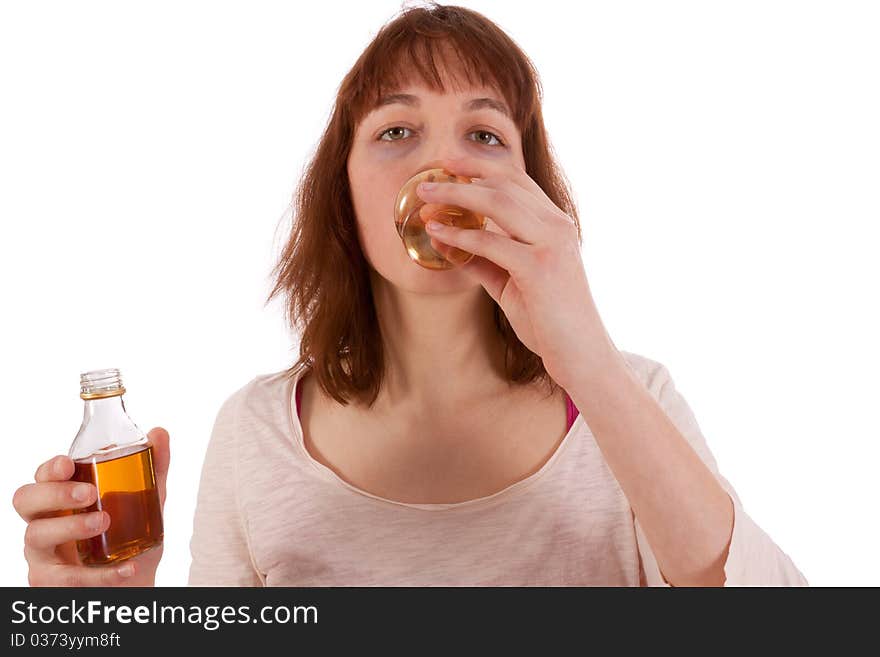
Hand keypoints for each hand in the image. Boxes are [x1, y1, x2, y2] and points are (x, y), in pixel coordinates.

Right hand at [12, 427, 170, 586]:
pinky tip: (127, 567)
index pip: (43, 476)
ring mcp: (43, 554)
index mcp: (62, 497)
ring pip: (37, 536)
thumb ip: (152, 467)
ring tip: (105, 522)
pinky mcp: (51, 582)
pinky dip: (99, 574)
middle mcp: (44, 521)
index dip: (50, 468)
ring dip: (71, 527)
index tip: (68, 463)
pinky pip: (66, 578)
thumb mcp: (147, 499)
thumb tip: (160, 432)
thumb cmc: (130, 534)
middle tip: (89, 493)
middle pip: (26, 500)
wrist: (136, 580)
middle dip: (54, 493)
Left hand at [417, 157, 616, 388]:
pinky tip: (438, 233)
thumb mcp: (510, 283)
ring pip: (498, 202)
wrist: (580, 354)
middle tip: (427, 180)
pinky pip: (492, 242)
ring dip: (456, 196)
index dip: (480, 167)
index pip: (517, 181)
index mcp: (555, 224)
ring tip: (425, 199)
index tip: (449, 163)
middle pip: (504, 184)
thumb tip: (446, 242)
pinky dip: (461, 234)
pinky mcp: (540, 267)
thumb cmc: (548, 320)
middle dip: (461, 176)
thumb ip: (484, 260)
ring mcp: (551, 244)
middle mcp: (557, 226)